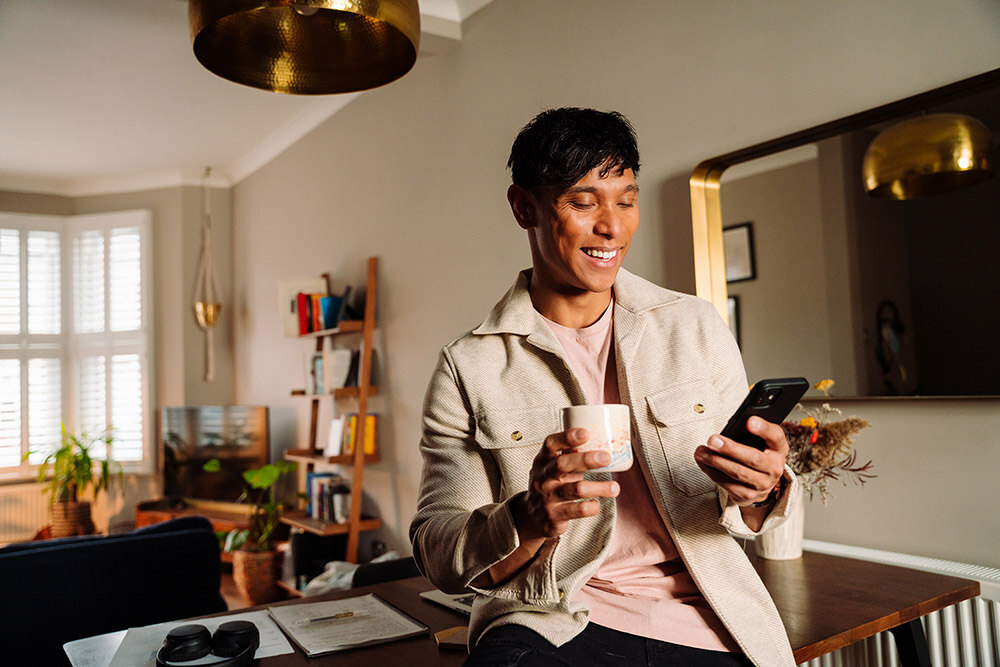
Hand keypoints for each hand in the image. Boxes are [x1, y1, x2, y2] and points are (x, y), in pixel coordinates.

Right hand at [515, 428, 620, 542]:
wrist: (533, 517)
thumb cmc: (551, 484)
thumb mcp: (553, 467)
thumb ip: (571, 455)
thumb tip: (605, 440)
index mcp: (543, 461)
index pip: (550, 444)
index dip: (567, 437)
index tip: (586, 433)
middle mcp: (543, 478)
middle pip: (562, 465)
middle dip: (586, 459)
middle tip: (606, 457)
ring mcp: (547, 498)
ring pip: (575, 490)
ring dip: (599, 488)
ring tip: (614, 488)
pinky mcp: (554, 516)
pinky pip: (578, 510)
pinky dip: (592, 507)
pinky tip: (597, 504)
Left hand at [694, 416, 787, 506]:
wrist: (761, 483)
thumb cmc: (758, 454)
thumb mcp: (762, 441)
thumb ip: (750, 433)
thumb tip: (727, 429)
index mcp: (778, 448)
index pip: (775, 436)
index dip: (763, 428)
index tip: (749, 421)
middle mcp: (774, 467)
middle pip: (754, 458)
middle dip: (730, 449)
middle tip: (712, 440)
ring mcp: (763, 484)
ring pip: (738, 473)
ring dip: (716, 461)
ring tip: (701, 452)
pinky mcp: (748, 495)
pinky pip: (728, 484)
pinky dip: (712, 472)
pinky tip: (703, 463)